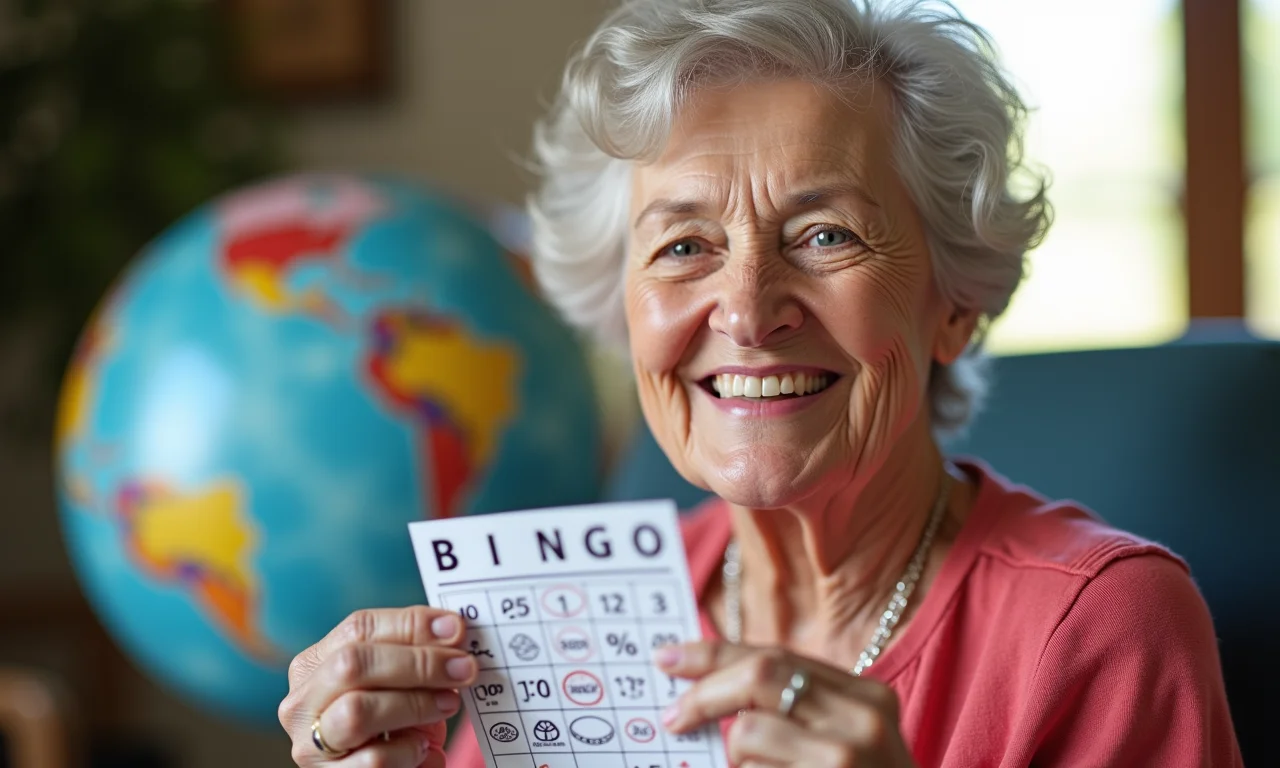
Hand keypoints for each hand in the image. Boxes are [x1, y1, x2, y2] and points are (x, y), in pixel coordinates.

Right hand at [278, 606, 477, 766]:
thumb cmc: (390, 723)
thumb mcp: (397, 684)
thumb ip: (416, 656)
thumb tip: (453, 633)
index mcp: (316, 662)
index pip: (359, 628)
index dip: (410, 624)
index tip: (456, 629)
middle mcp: (303, 701)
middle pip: (353, 664)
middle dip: (417, 662)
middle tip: (463, 668)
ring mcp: (309, 744)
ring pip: (357, 712)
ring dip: (414, 705)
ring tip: (448, 706)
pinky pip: (373, 761)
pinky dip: (408, 751)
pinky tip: (424, 748)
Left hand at [656, 641, 915, 767]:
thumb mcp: (847, 739)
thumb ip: (798, 708)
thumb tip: (712, 687)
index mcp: (867, 696)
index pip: (776, 655)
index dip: (714, 654)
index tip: (668, 659)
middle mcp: (863, 720)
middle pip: (759, 675)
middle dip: (704, 694)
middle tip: (673, 717)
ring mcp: (845, 759)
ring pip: (748, 733)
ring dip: (734, 758)